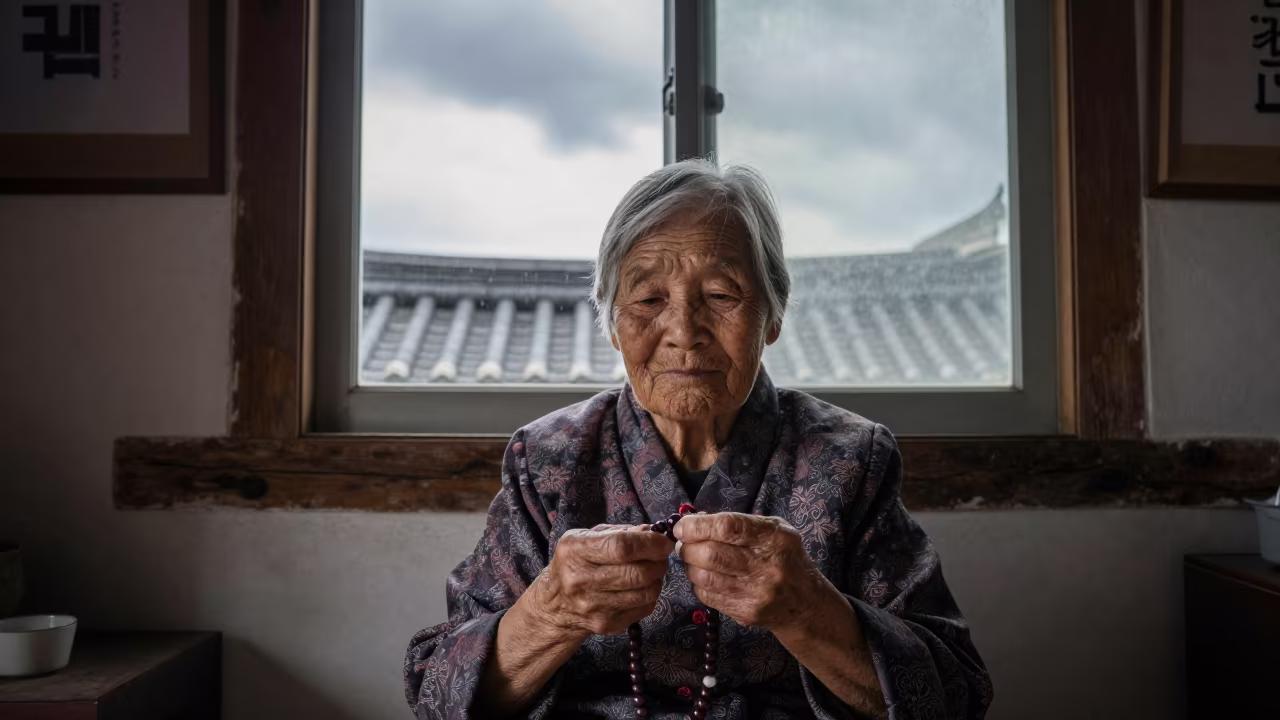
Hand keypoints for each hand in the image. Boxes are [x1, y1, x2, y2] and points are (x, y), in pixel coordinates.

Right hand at [531, 524, 673, 636]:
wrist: (555, 605)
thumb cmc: (576, 563)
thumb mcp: (587, 537)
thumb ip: (620, 532)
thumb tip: (652, 532)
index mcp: (574, 551)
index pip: (621, 547)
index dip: (649, 543)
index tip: (662, 541)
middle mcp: (580, 580)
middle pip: (637, 573)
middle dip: (658, 562)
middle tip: (660, 556)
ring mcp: (593, 607)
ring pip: (646, 592)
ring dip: (657, 579)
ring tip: (651, 570)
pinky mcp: (606, 624)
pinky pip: (644, 608)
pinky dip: (650, 595)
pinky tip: (640, 588)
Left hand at [674, 512, 824, 631]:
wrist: (804, 604)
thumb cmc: (785, 557)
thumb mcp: (774, 530)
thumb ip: (740, 523)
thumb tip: (696, 520)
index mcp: (774, 538)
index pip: (728, 528)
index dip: (698, 526)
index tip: (682, 527)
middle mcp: (766, 567)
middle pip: (711, 555)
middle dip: (688, 547)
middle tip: (684, 543)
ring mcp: (756, 594)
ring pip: (705, 577)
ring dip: (690, 565)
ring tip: (694, 558)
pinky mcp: (745, 613)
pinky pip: (708, 596)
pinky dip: (699, 583)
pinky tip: (706, 576)